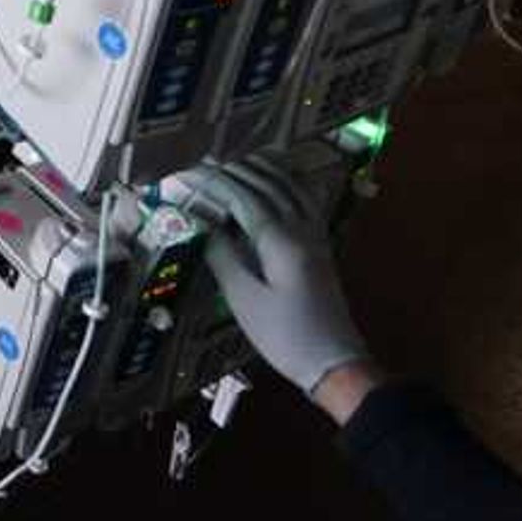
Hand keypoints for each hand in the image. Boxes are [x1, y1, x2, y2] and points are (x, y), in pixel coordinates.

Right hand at [191, 157, 371, 405]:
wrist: (334, 362)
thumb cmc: (285, 336)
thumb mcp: (245, 301)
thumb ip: (224, 258)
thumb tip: (202, 224)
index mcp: (281, 242)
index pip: (243, 198)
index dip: (214, 181)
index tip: (187, 171)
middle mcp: (301, 230)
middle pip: (268, 186)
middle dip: (235, 169)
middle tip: (205, 160)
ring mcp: (315, 236)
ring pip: (290, 188)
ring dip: (263, 170)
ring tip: (238, 158)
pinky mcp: (321, 247)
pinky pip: (305, 200)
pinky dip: (288, 183)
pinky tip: (280, 181)